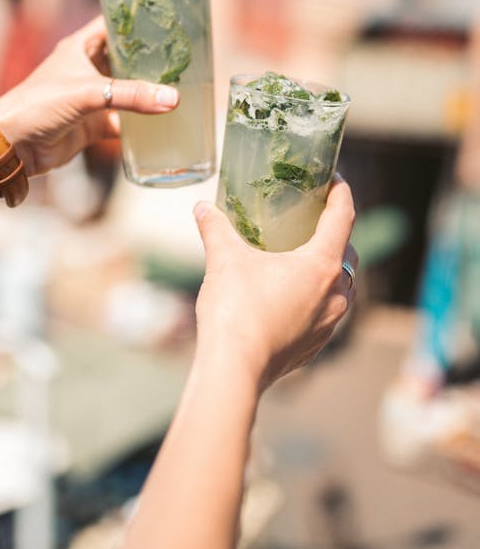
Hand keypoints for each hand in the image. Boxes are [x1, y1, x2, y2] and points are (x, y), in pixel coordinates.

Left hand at [0, 16, 178, 175]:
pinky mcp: (94, 123)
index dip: (138, 17)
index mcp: (81, 47)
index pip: (114, 23)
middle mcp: (88, 68)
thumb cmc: (38, 104)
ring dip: (149, 91)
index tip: (169, 14)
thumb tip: (172, 98)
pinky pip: (125, 121)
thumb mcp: (87, 93)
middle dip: (152, 58)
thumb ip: (131, 95)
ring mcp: (93, 97)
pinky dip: (142, 124)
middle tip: (187, 54)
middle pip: (127, 58)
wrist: (13, 144)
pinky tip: (165, 121)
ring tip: (185, 85)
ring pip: (128, 90)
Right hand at [193, 178, 356, 389]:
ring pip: (340, 286)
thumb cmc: (235, 310)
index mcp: (321, 265)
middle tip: (312, 218)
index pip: (343, 218)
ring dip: (328, 268)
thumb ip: (216, 228)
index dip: (341, 194)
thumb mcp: (223, 260)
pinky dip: (316, 296)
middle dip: (334, 233)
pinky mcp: (316, 345)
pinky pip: (326, 312)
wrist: (234, 369)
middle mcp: (335, 294)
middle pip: (346, 253)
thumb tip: (201, 208)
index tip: (335, 179)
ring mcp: (329, 324)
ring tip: (302, 257)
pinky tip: (291, 294)